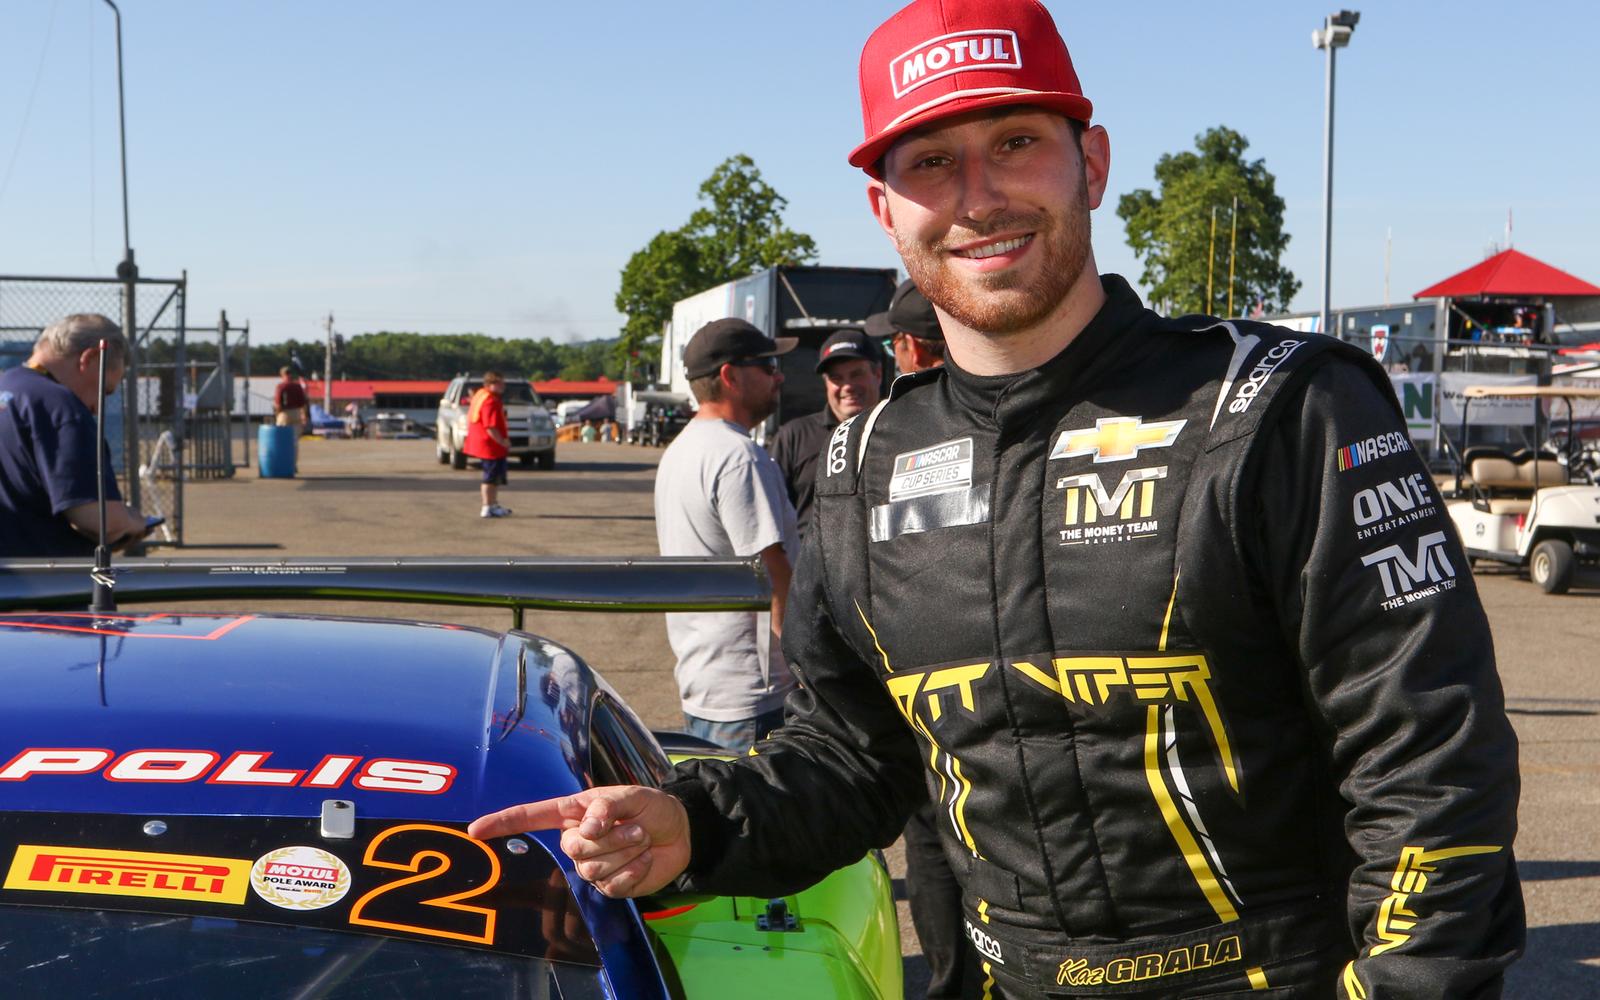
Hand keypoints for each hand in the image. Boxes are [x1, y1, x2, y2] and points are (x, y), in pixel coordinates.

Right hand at [468, 785, 691, 897]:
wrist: (679, 832)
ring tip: (641, 839)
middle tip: (635, 827)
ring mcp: (590, 866)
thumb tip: (586, 827)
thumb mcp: (631, 795)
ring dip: (626, 851)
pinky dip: (634, 870)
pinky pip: (613, 885)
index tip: (476, 830)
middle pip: (572, 848)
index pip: (531, 817)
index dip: (503, 823)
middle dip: (610, 838)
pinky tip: (643, 859)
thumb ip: (605, 806)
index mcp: (573, 813)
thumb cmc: (650, 808)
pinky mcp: (609, 887)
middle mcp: (575, 840)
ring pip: (594, 868)